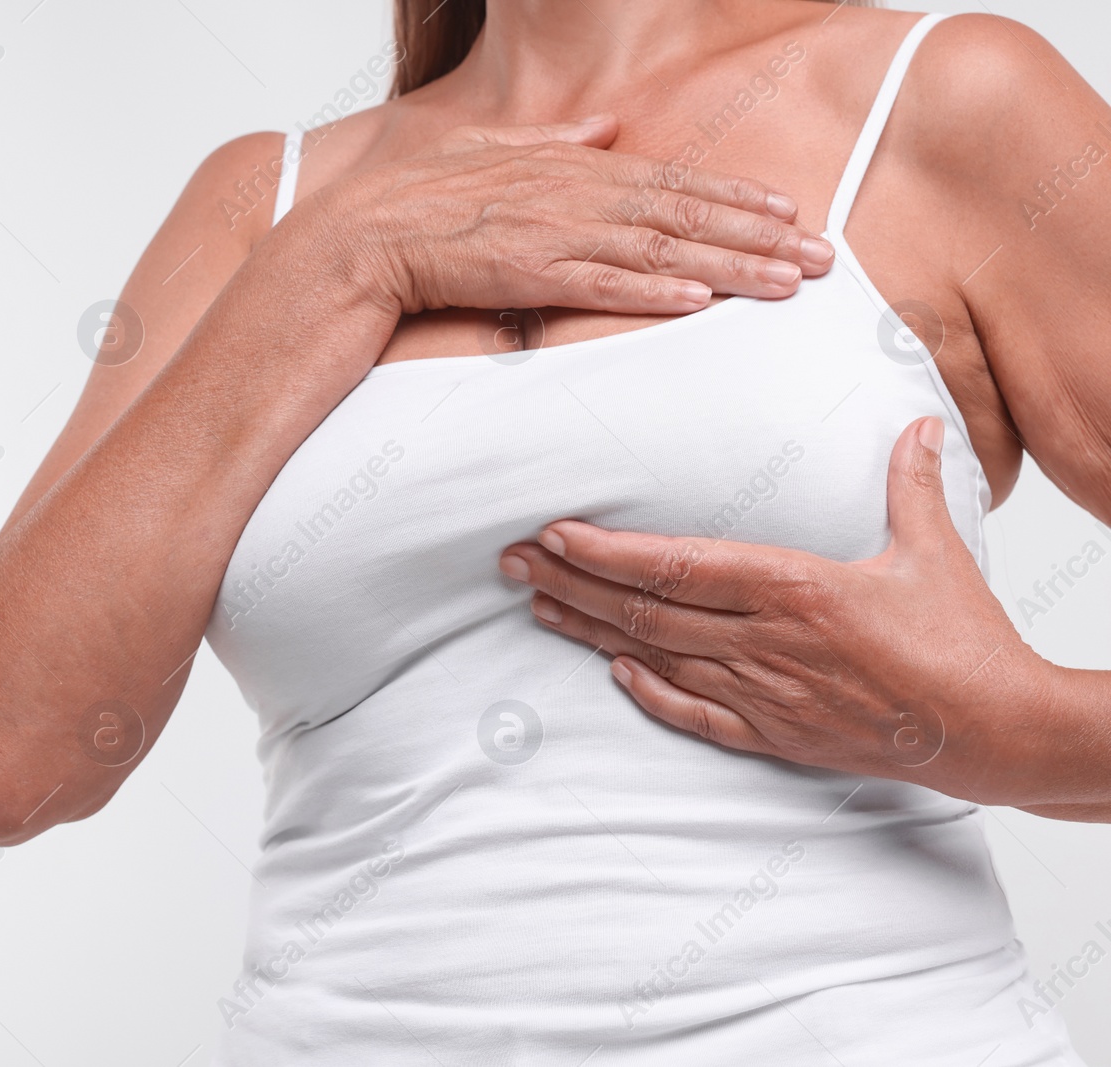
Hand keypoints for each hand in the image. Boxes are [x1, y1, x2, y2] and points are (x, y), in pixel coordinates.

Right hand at [316, 115, 834, 317]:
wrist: (357, 240)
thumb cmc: (415, 203)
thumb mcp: (490, 150)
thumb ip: (557, 141)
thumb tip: (607, 127)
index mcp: (568, 167)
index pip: (669, 180)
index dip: (733, 197)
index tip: (788, 213)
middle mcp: (571, 195)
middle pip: (682, 212)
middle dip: (757, 235)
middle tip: (821, 257)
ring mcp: (550, 234)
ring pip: (659, 247)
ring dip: (728, 266)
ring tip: (787, 283)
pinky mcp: (524, 274)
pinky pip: (600, 284)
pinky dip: (652, 290)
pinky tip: (700, 300)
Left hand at [497, 418, 1071, 807]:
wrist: (993, 730)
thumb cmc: (962, 638)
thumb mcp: (933, 550)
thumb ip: (908, 484)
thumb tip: (914, 424)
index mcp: (795, 588)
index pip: (677, 565)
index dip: (606, 552)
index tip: (553, 534)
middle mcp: (765, 643)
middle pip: (646, 611)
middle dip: (569, 584)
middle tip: (510, 562)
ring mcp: (764, 694)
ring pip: (655, 659)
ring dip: (590, 632)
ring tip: (536, 605)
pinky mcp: (775, 736)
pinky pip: (695, 715)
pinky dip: (649, 693)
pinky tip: (612, 672)